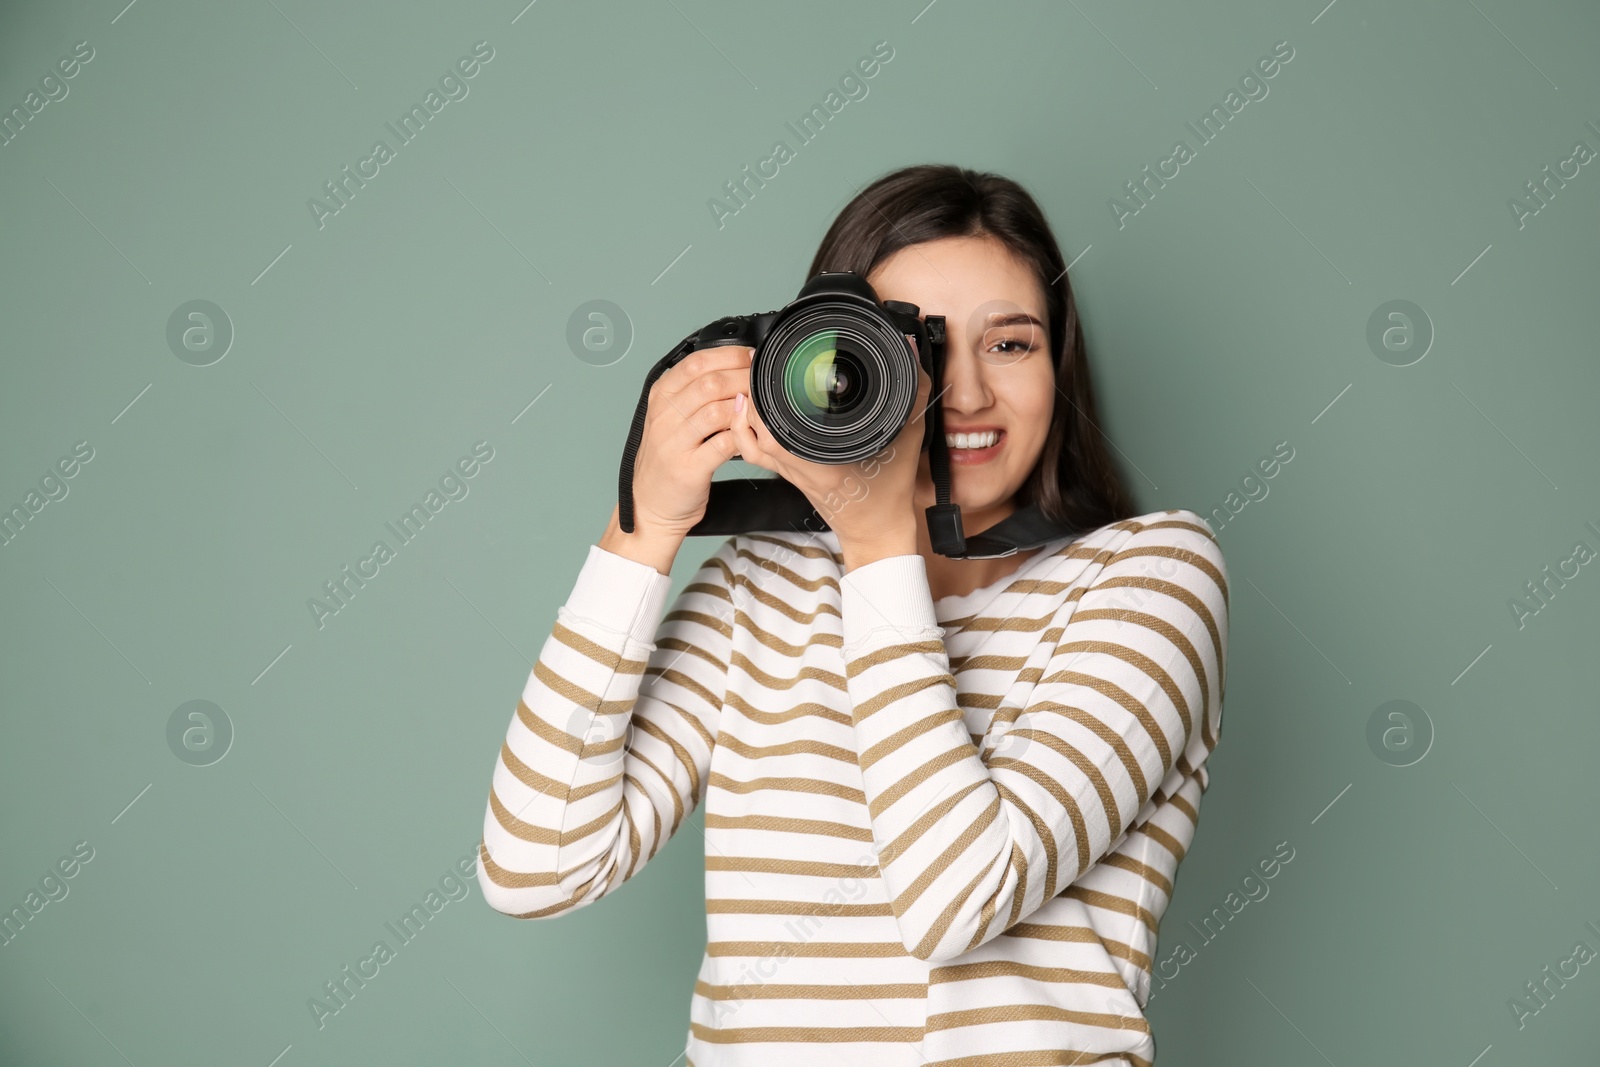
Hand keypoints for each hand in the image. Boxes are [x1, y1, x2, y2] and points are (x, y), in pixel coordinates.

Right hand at [625, 344, 752, 539]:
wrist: (652, 504)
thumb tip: (735, 366)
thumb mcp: (671, 417)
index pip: (695, 362)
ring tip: (760, 410)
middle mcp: (663, 416)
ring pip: (717, 411)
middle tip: (763, 383)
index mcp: (661, 397)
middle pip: (710, 384)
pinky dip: (742, 438)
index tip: (752, 358)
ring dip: (746, 409)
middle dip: (744, 379)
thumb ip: (694, 393)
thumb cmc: (668, 458)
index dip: (730, 356)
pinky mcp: (688, 469)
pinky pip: (723, 444)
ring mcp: (673, 443)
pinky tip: (749, 437)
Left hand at [729, 354, 928, 568]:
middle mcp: (800, 465)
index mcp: (824, 461)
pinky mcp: (786, 473)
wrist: (877, 528)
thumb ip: (913, 389)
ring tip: (752, 381)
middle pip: (757, 428)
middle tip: (760, 363)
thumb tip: (908, 347)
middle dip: (754, 393)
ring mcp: (789, 471)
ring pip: (750, 440)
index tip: (771, 363)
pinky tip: (746, 410)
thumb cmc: (890, 489)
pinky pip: (754, 452)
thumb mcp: (909, 434)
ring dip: (744, 411)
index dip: (768, 392)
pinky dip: (744, 430)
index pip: (779, 425)